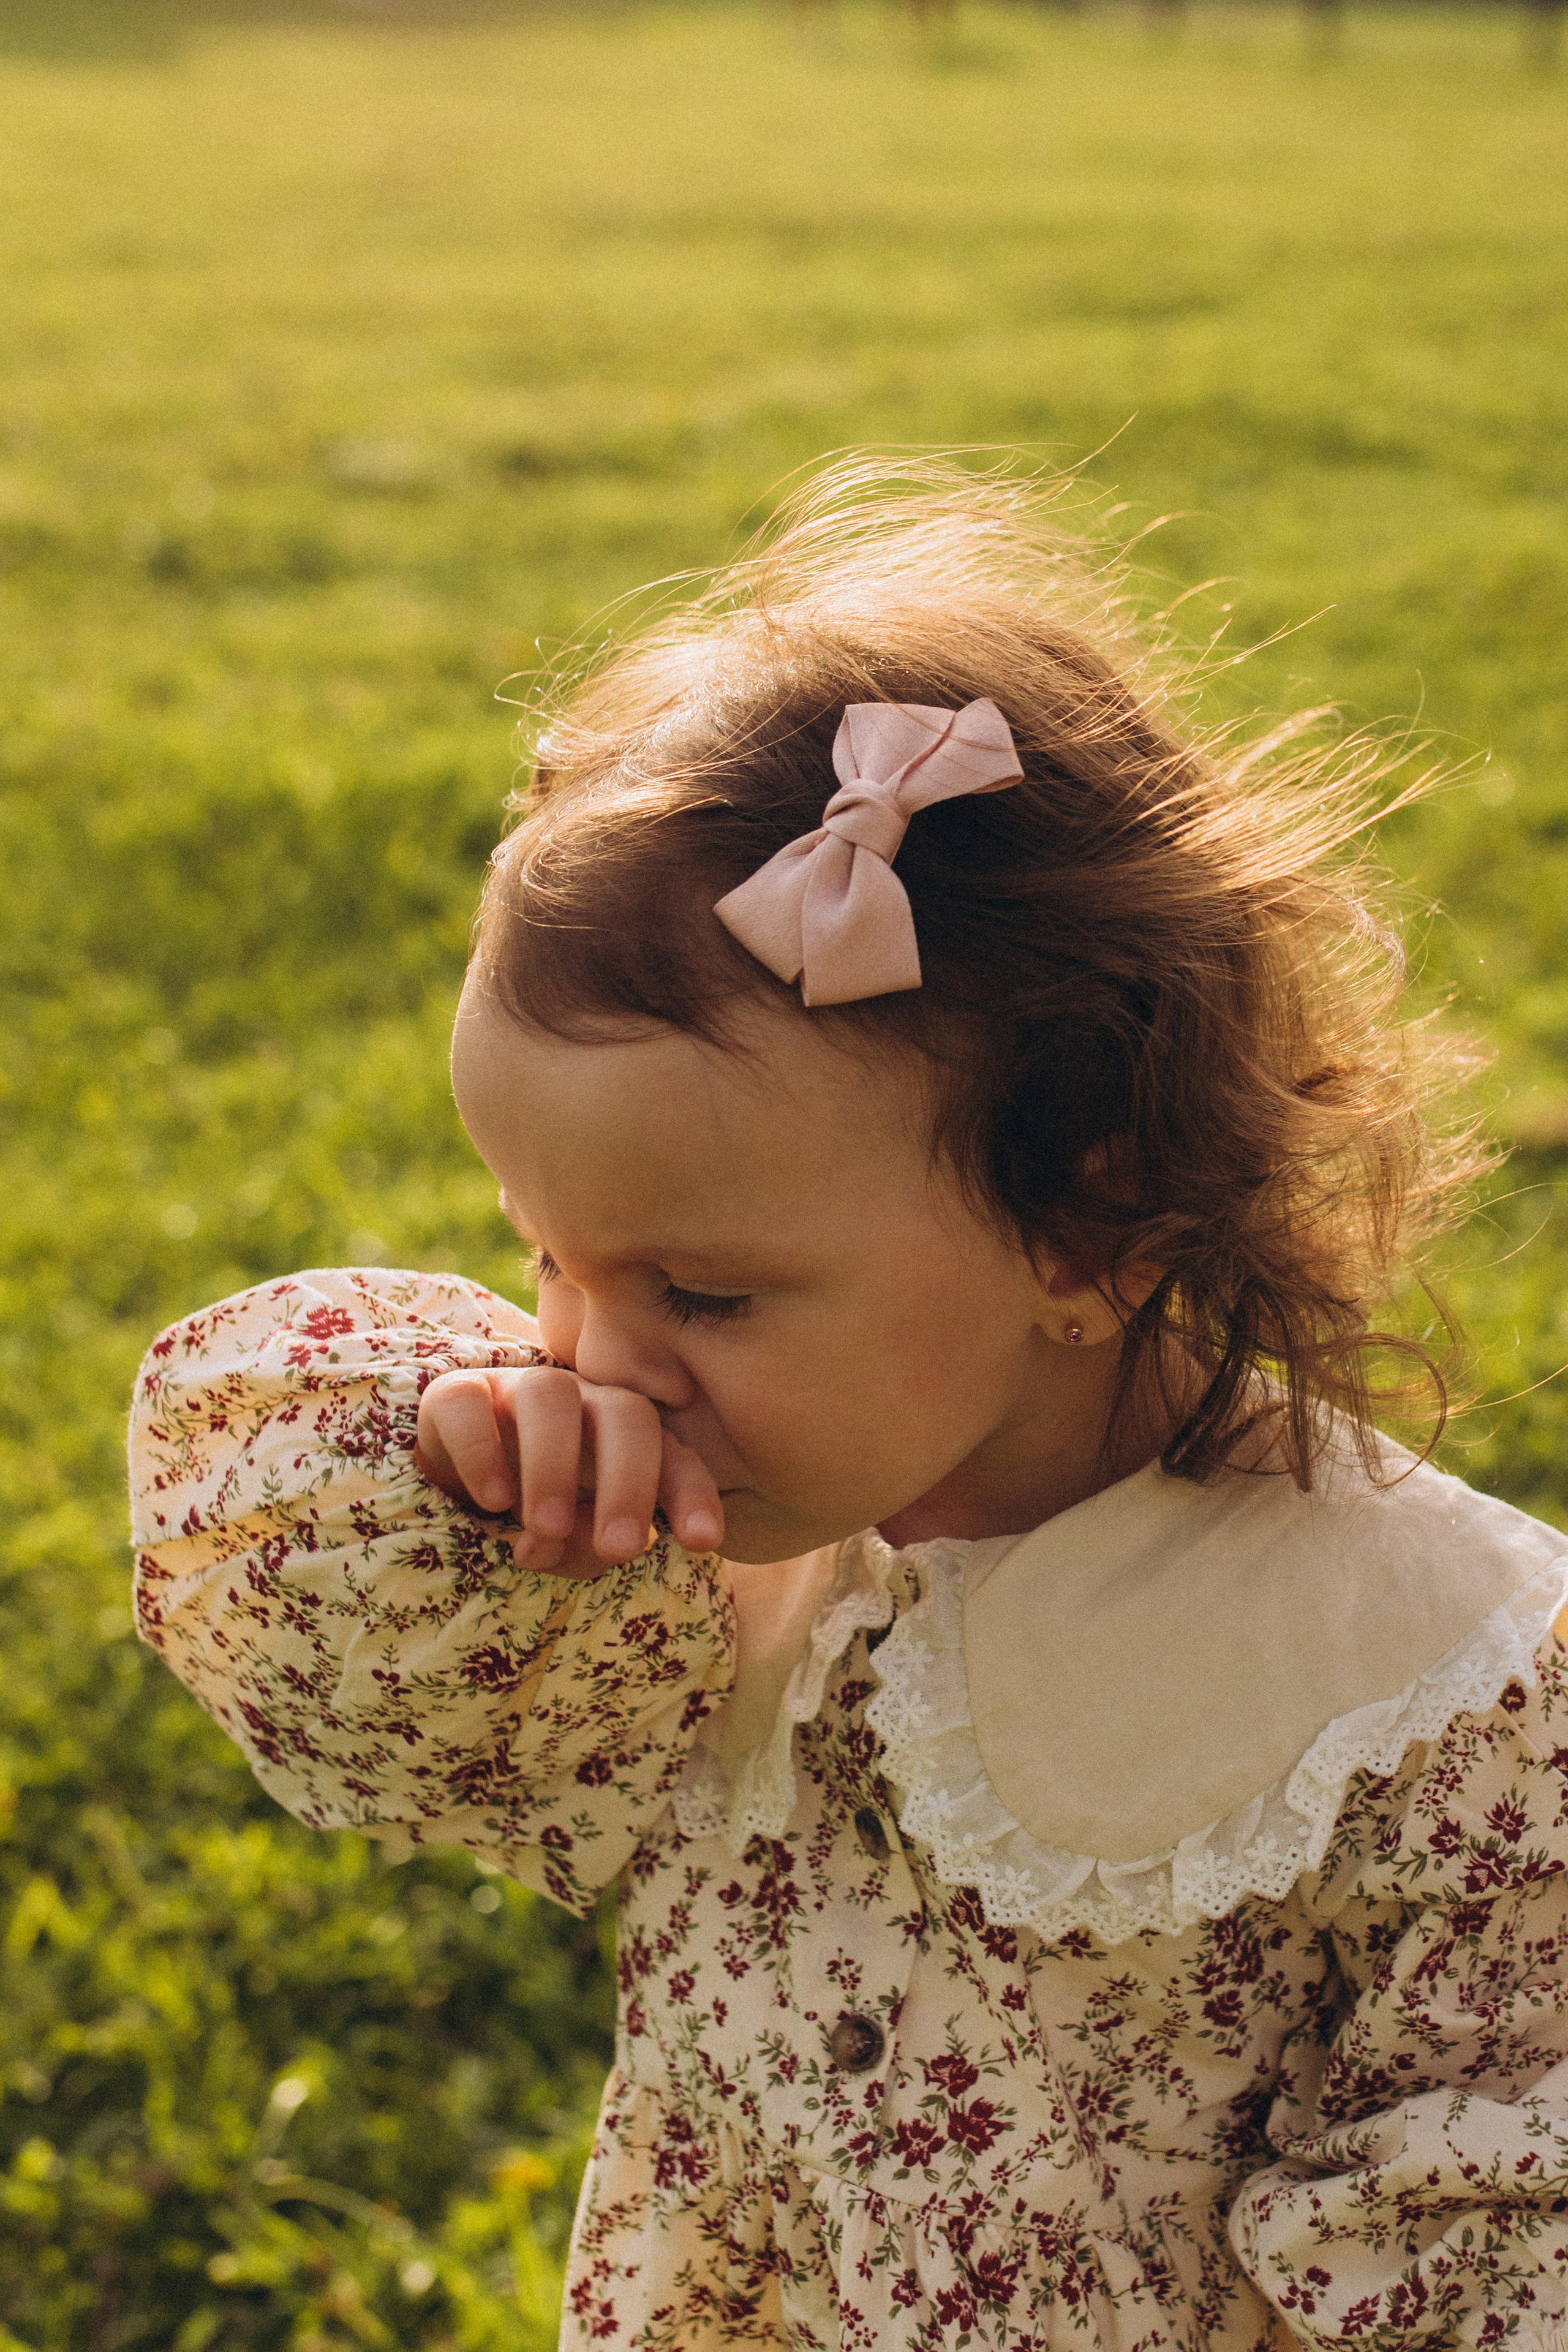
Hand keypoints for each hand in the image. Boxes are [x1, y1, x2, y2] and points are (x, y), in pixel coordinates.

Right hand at [414, 1366, 724, 1577]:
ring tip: (546, 1528)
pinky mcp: (458, 1394)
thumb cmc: (536, 1513)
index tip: (701, 1541)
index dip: (692, 1494)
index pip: (675, 1456)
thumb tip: (556, 1541)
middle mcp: (585, 1403)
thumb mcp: (572, 1543)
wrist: (457, 1482)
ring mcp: (521, 1391)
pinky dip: (482, 1451)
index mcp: (629, 1439)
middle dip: (629, 1482)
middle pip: (626, 1415)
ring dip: (553, 1466)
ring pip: (550, 1396)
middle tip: (620, 1547)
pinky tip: (492, 1500)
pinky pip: (470, 1403)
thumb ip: (582, 1547)